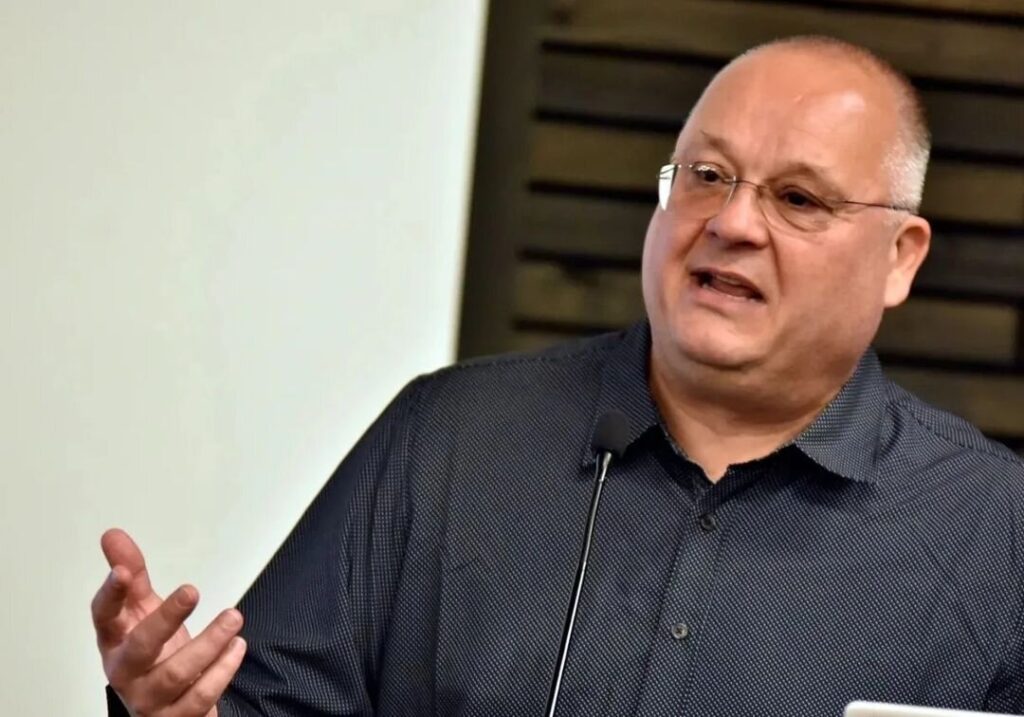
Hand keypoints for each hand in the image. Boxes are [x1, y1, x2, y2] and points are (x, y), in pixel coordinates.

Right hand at [91, 528, 246, 716]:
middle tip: (191, 590)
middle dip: (165, 618)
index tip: (124, 571)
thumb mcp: (143, 611)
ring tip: (233, 617)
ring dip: (207, 644)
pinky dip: (222, 671)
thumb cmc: (154, 655)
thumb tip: (113, 534)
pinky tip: (236, 646)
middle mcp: (127, 673)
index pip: (104, 617)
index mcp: (115, 642)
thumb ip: (133, 575)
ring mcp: (150, 699)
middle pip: (140, 648)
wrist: (169, 707)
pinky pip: (199, 697)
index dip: (111, 595)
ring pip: (174, 675)